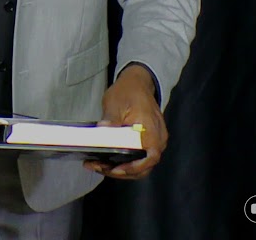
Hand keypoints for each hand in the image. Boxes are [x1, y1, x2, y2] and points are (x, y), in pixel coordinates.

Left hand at [83, 64, 167, 179]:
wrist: (137, 84)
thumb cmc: (128, 92)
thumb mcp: (115, 103)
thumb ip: (111, 119)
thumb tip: (103, 129)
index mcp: (152, 131)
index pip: (150, 158)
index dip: (134, 168)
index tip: (116, 169)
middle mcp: (157, 140)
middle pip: (142, 167)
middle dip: (120, 171)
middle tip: (98, 167)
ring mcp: (154, 142)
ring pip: (139, 165)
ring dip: (119, 169)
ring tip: (98, 165)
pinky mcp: (147, 143)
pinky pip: (138, 158)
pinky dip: (123, 162)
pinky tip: (106, 160)